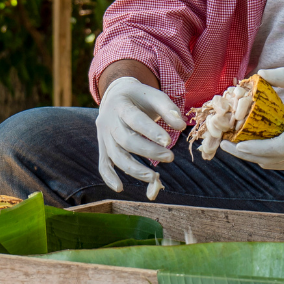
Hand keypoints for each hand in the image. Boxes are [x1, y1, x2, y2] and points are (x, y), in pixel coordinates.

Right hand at [96, 76, 185, 193]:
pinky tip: (120, 188)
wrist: (116, 96)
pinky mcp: (103, 147)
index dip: (150, 131)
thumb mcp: (153, 96)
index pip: (135, 119)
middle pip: (126, 140)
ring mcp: (103, 136)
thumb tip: (181, 126)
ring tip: (154, 178)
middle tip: (170, 157)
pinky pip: (103, 164)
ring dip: (134, 169)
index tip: (168, 141)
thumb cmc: (139, 98)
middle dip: (148, 151)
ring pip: (116, 156)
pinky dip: (109, 177)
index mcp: (120, 105)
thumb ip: (168, 108)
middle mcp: (108, 121)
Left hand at [220, 68, 283, 169]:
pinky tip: (244, 146)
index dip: (258, 148)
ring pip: (271, 163)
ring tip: (229, 143)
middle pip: (271, 158)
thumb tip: (259, 74)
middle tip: (223, 143)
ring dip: (249, 155)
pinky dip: (259, 156)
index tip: (238, 144)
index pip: (281, 146)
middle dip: (244, 153)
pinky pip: (275, 162)